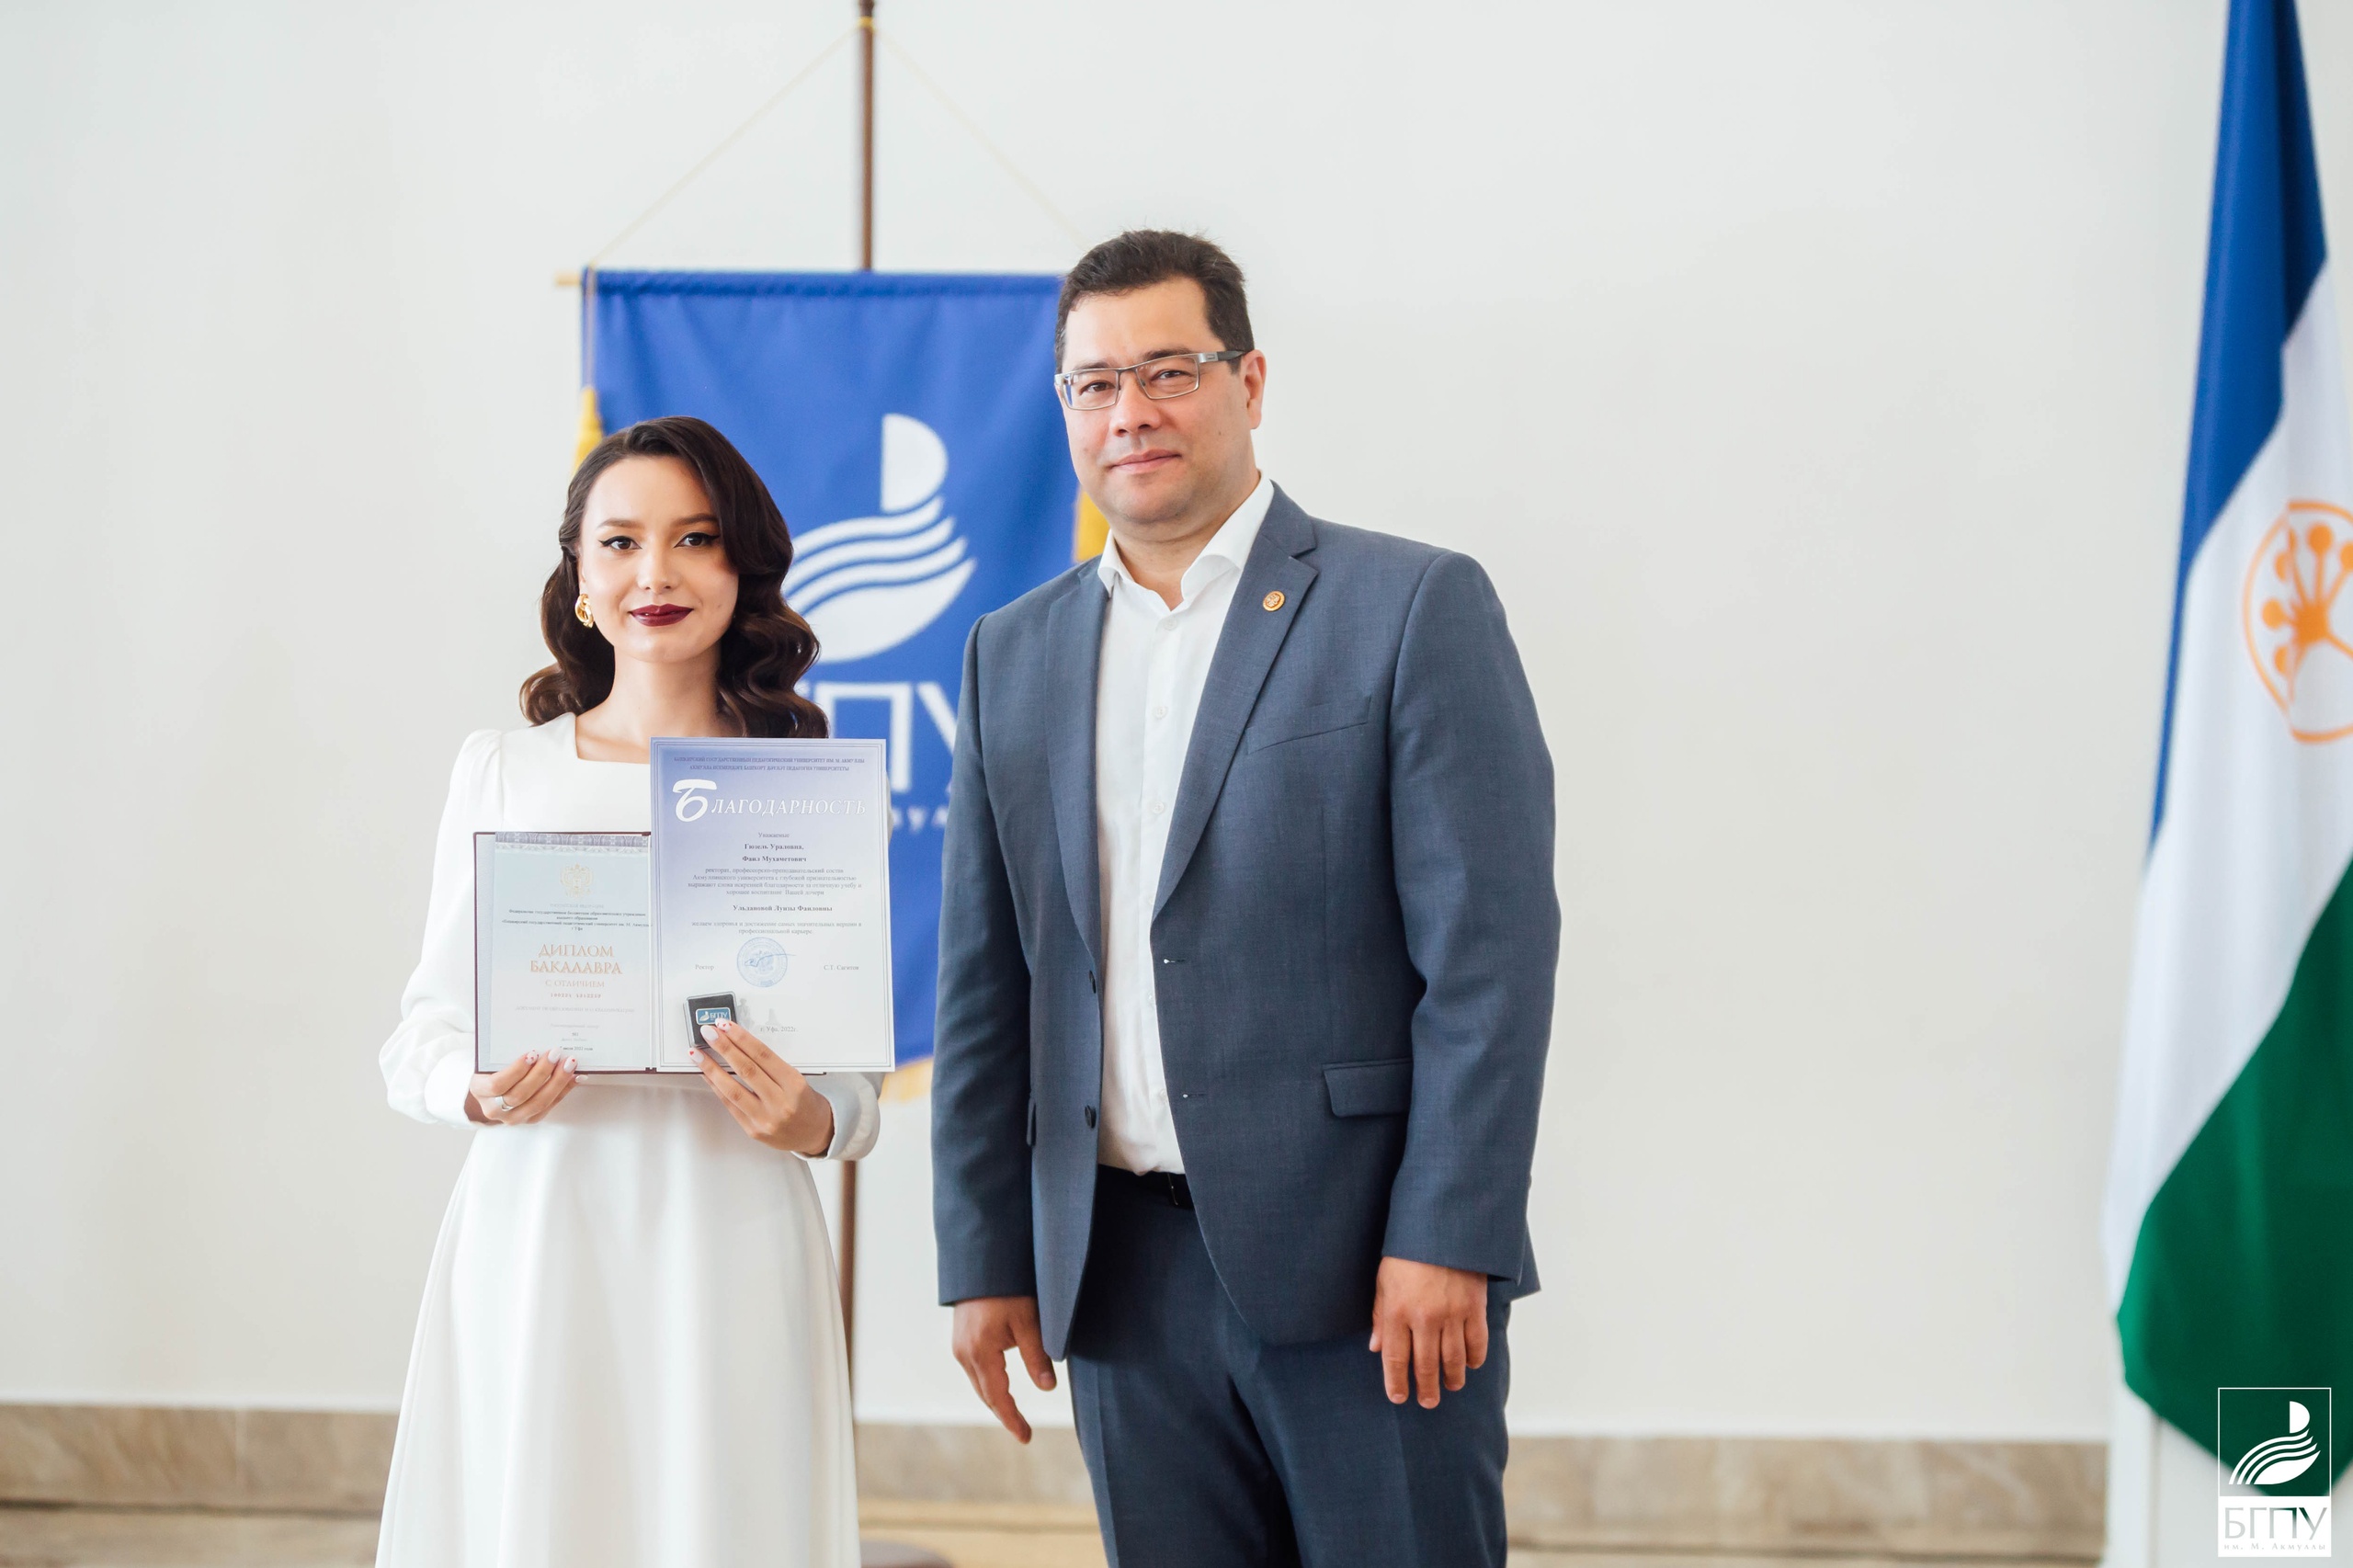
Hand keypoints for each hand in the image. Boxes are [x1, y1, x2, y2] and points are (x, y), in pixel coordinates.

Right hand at [467, 1051, 578, 1124]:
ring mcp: (513, 1117)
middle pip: (520, 1094)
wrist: (492, 1090)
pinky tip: (574, 1077)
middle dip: (541, 1073)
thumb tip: (538, 1043)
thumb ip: (506, 1053)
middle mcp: (494, 1108)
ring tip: (569, 1064)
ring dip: (557, 1082)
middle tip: (555, 1054)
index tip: (532, 1053)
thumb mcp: (491, 1060)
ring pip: (538, 1103)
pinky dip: (564, 1090)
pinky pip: (550, 1106)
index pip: (497, 1084)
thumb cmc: (493, 1069)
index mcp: (480, 1090)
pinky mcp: (530, 1119)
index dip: (516, 1070)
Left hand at [692, 1019, 834, 1155]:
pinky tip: (706, 1075)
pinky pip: (730, 1106)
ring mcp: (765, 1119)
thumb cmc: (805, 1103)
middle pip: (747, 1070)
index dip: (742, 1038)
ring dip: (711, 1069)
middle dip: (724, 1048)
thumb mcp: (797, 1080)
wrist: (815, 1134)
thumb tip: (737, 1046)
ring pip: (733, 1090)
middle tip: (708, 1033)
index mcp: (794, 1085)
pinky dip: (716, 1088)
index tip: (726, 1026)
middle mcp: (780, 1102)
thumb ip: (770, 1066)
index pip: (763, 1056)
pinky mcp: (753, 1130)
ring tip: (697, 1054)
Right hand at [951, 1295, 1055, 1443]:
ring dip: (996, 1399)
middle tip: (1023, 1432)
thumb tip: (1048, 1388)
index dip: (1012, 1419)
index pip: (998, 1398)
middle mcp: (964, 1353)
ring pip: (979, 1383)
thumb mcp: (1029, 1320)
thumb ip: (1037, 1356)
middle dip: (1004, 1413)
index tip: (1025, 1438)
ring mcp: (960, 1345)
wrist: (982, 1261)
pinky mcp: (961, 1337)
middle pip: (985, 1394)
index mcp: (980, 1353)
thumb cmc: (1008, 1288)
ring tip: (1015, 1414)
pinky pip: (975, 1369)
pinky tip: (1002, 1385)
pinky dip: (989, 1383)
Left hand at [1369, 1256, 1488, 1408]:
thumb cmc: (1407, 1253)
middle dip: (1426, 1388)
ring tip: (1450, 1387)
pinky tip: (1471, 1365)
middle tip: (1428, 1402)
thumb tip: (1375, 1348)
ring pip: (1453, 1360)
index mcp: (1397, 1311)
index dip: (1396, 1382)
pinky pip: (1477, 1342)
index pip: (1395, 1358)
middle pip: (1426, 1365)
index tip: (1398, 1397)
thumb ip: (1379, 1316)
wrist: (1442, 1228)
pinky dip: (1475, 1358)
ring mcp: (1452, 1315)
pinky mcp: (1474, 1308)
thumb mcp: (1383, 1281)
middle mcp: (1424, 1318)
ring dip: (1452, 1379)